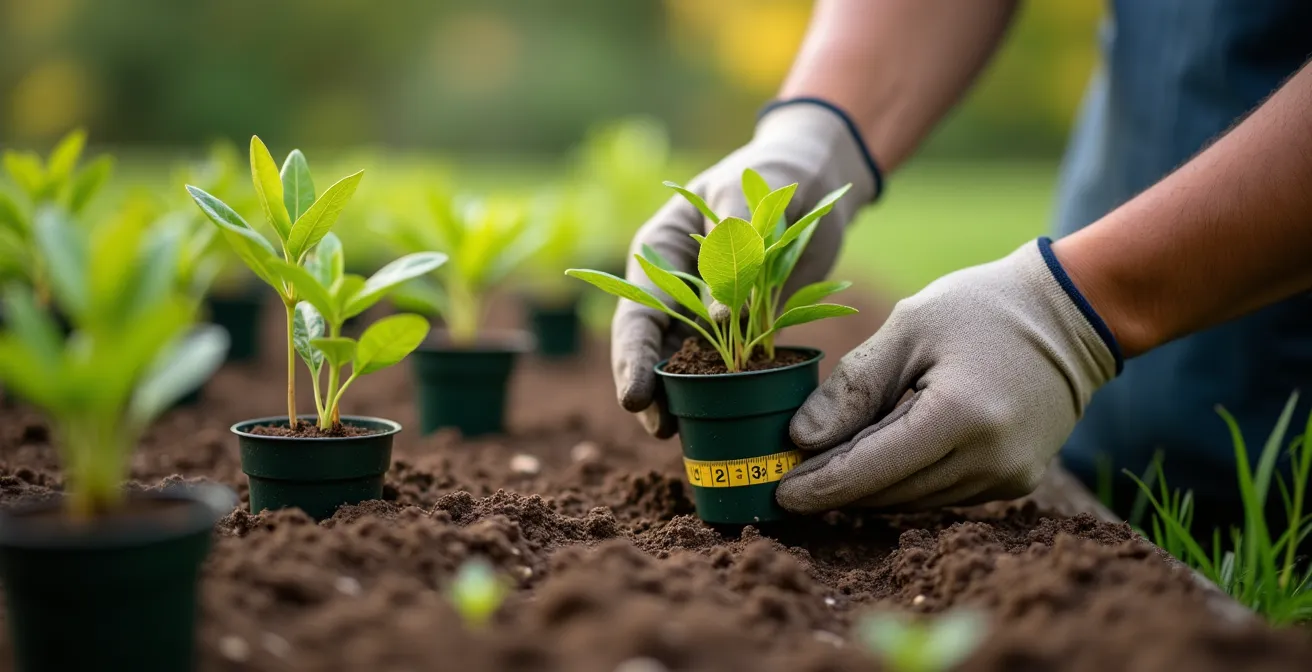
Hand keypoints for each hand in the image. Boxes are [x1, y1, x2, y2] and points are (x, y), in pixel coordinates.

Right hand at [611, 100, 879, 436]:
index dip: (632, 357)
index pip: (636, 311)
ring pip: (687, 365)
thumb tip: (724, 319)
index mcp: (662, 250)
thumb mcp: (753, 194)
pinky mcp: (745, 326)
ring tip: (684, 438)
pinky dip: (728, 394)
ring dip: (684, 401)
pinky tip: (731, 423)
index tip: (634, 396)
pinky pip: (731, 365)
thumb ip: (736, 245)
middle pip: (653, 347)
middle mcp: (677, 286)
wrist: (815, 183)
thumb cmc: (777, 173)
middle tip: (658, 428)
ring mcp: (709, 310)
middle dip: (651, 390)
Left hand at [776, 239, 1120, 511]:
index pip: (872, 469)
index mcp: (961, 416)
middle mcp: (990, 459)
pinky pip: (941, 494)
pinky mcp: (1015, 482)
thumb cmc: (981, 308)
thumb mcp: (908, 327)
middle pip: (889, 492)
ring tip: (823, 471)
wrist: (1070, 315)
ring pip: (912, 501)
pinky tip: (876, 461)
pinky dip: (904, 482)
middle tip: (785, 481)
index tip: (778, 493)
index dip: (821, 486)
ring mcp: (1008, 477)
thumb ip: (854, 386)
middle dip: (836, 489)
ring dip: (867, 489)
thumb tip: (801, 440)